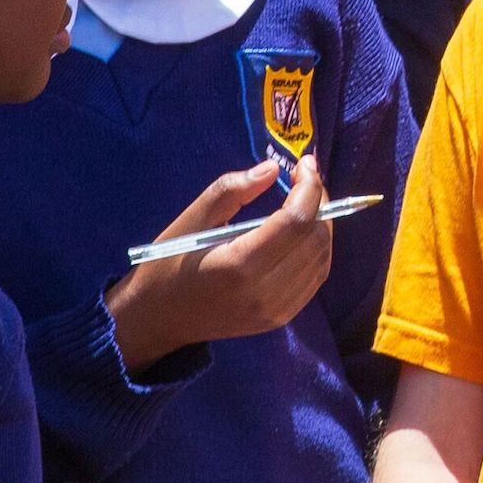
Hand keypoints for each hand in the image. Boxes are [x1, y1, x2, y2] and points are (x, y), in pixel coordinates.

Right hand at [106, 156, 334, 368]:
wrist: (159, 318)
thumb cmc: (170, 263)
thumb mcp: (192, 218)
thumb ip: (232, 190)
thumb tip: (274, 169)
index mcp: (239, 264)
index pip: (296, 221)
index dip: (310, 188)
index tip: (304, 163)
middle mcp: (264, 292)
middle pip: (316, 240)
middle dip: (319, 202)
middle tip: (305, 180)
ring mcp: (276, 310)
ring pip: (322, 259)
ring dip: (321, 225)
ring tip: (305, 202)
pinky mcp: (280, 319)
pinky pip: (315, 279)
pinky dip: (317, 250)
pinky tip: (301, 233)